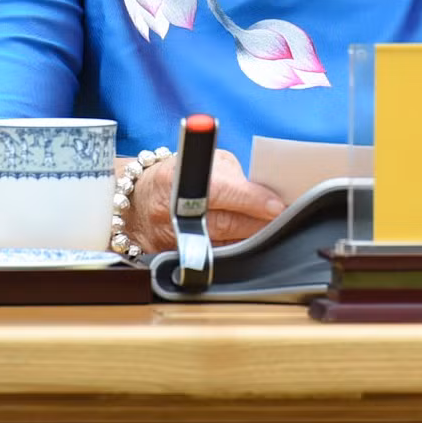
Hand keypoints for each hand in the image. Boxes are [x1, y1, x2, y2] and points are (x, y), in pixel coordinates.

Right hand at [121, 148, 286, 252]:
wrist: (136, 204)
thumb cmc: (177, 176)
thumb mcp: (204, 162)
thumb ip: (233, 175)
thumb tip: (264, 193)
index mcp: (177, 179)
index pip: (222, 191)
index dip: (252, 200)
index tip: (277, 205)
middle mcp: (171, 213)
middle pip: (225, 224)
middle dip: (259, 223)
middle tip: (285, 220)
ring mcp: (171, 240)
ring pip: (222, 246)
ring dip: (250, 239)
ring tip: (271, 230)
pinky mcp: (174, 259)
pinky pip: (213, 260)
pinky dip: (235, 252)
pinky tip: (250, 244)